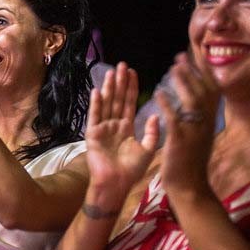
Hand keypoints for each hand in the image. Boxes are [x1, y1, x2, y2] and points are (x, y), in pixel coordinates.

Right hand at [84, 63, 159, 209]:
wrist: (116, 184)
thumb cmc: (131, 171)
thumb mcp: (148, 150)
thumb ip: (152, 132)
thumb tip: (156, 114)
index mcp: (127, 127)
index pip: (130, 103)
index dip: (132, 88)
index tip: (134, 72)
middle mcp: (114, 124)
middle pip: (118, 99)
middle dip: (120, 82)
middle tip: (122, 65)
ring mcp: (102, 128)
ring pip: (107, 104)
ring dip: (109, 88)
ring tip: (111, 72)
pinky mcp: (93, 134)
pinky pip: (95, 116)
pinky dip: (96, 104)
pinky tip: (97, 91)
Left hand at [155, 53, 219, 198]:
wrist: (190, 187)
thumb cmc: (190, 163)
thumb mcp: (199, 138)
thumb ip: (198, 120)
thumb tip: (196, 103)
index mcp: (209, 122)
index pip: (212, 91)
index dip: (205, 74)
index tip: (196, 58)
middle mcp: (206, 124)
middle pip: (205, 90)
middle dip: (194, 71)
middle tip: (181, 56)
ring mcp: (195, 131)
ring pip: (192, 101)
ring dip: (183, 82)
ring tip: (172, 68)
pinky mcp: (181, 140)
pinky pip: (175, 118)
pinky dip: (167, 105)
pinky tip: (158, 94)